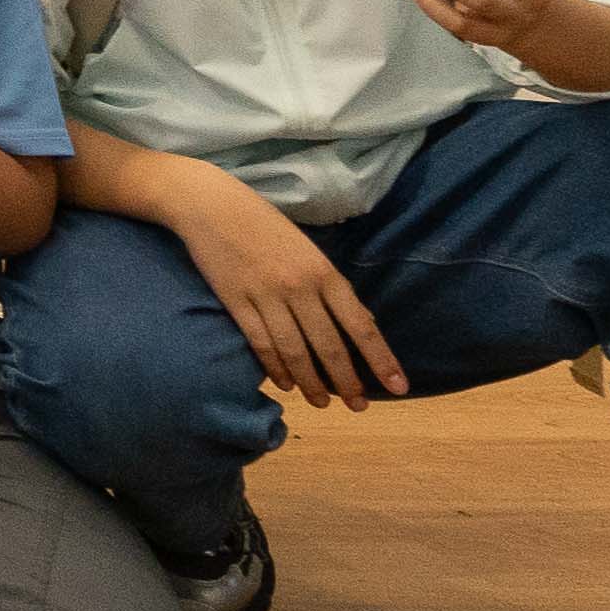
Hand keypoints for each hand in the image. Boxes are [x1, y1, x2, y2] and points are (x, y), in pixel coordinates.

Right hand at [169, 166, 404, 410]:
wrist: (211, 205)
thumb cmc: (265, 225)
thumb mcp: (308, 250)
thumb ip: (331, 286)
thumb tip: (359, 324)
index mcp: (324, 272)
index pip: (360, 325)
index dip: (381, 359)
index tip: (398, 387)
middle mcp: (299, 286)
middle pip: (329, 346)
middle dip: (347, 381)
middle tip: (358, 406)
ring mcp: (266, 295)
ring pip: (295, 351)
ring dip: (311, 383)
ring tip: (322, 402)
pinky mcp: (236, 302)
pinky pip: (261, 344)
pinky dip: (275, 368)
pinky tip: (285, 384)